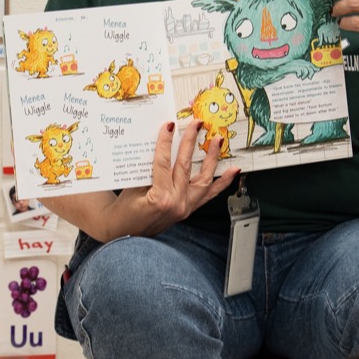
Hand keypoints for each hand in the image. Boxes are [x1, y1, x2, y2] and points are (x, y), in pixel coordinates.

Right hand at [119, 122, 236, 235]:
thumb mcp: (132, 188)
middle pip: (185, 166)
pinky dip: (221, 182)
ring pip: (203, 179)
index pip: (163, 163)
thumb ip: (147, 169)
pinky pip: (209, 194)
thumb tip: (161, 146)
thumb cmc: (125, 213)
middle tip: (195, 125)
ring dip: (211, 158)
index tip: (169, 127)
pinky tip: (232, 171)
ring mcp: (186, 207)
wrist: (126, 233)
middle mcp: (177, 203)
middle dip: (190, 142)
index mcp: (160, 198)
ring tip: (216, 142)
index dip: (165, 143)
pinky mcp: (189, 209)